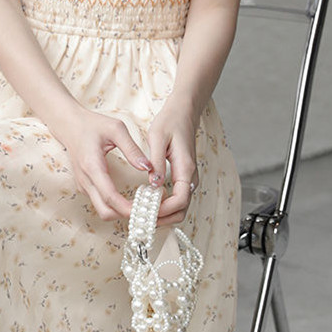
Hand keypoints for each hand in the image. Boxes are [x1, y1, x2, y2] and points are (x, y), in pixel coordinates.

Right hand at [50, 108, 152, 220]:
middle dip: (126, 215)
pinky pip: (101, 203)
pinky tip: (131, 198)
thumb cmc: (92, 124)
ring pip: (103, 210)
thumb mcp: (116, 129)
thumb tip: (148, 167)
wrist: (68, 125)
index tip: (145, 208)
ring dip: (122, 212)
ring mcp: (84, 185)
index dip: (128, 208)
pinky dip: (116, 206)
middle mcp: (86, 180)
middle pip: (105, 212)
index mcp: (92, 166)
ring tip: (142, 204)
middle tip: (147, 209)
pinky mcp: (86, 186)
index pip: (110, 197)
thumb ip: (132, 149)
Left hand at [146, 101, 198, 225]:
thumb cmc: (170, 122)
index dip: (163, 210)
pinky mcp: (183, 178)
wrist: (183, 112)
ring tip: (141, 214)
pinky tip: (147, 204)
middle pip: (182, 210)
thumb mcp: (158, 138)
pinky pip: (176, 199)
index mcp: (186, 168)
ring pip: (180, 207)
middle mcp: (191, 177)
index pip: (180, 200)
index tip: (146, 211)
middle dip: (163, 219)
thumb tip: (153, 185)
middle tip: (141, 218)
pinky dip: (164, 207)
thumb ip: (156, 162)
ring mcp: (188, 178)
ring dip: (163, 215)